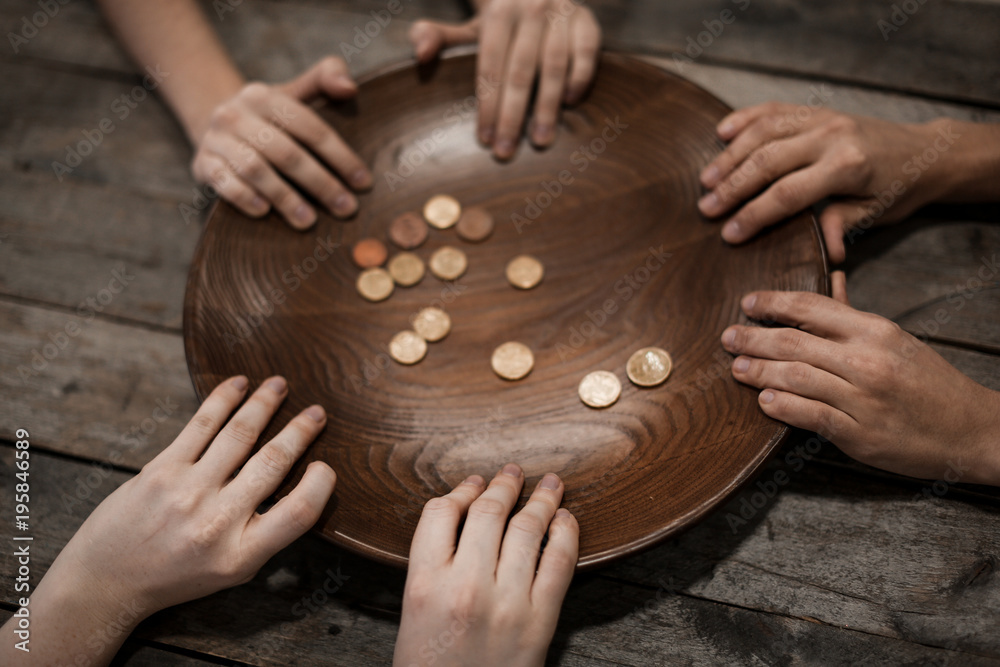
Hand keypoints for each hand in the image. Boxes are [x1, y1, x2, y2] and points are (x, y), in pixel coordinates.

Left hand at [5, 376, 335, 663]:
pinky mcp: (160, 470)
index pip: (299, 512)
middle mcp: (217, 523)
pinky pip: (200, 426)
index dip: (320, 484)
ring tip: (280, 385)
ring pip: (239, 435)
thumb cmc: (175, 575)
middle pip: (272, 463)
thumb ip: (264, 533)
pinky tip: (240, 385)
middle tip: (317, 412)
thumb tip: (301, 487)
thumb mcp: (231, 571)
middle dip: (300, 431)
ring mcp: (187, 493)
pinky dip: (224, 400)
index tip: (325, 465)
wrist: (107, 579)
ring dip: (265, 404)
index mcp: (242, 554)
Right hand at [192, 57, 372, 228]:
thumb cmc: (271, 118)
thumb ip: (326, 78)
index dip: (340, 156)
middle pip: (286, 152)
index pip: (310, 127)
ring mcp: (216, 139)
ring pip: (254, 169)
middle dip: (320, 183)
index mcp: (264, 96)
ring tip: (309, 221)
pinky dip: (244, 197)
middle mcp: (236, 114)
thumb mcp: (295, 92)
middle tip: (345, 208)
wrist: (217, 126)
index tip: (363, 183)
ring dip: (284, 197)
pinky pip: (223, 182)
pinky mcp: (202, 164)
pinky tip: (264, 213)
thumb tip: (349, 87)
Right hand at [393, 464, 578, 666]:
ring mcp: (508, 601)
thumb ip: (432, 569)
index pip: (440, 513)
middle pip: (488, 512)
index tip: (473, 484)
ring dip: (540, 499)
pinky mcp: (540, 620)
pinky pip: (559, 562)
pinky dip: (566, 533)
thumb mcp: (412, 616)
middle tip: (511, 473)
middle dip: (502, 485)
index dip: (461, 491)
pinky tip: (566, 519)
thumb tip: (464, 523)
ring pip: (527, 529)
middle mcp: (466, 585)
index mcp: (424, 583)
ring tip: (549, 484)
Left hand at [409, 0, 600, 158]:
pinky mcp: (587, 18)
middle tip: (507, 152)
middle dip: (513, 115)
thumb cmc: (499, 23)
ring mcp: (561, 12)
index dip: (487, 104)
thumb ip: (437, 37)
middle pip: (520, 71)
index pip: (490, 66)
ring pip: (554, 65)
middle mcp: (531, 9)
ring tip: (540, 140)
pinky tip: (570, 103)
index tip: (485, 139)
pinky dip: (580, 77)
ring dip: (547, 106)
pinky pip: (587, 50)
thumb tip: (420, 53)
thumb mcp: (468, 27)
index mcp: (497, 13)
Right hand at [698, 104, 956, 262]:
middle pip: (767, 161)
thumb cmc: (897, 189)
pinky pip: (774, 109)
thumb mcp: (875, 213)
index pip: (787, 194)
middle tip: (705, 208)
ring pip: (764, 132)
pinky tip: (722, 132)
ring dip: (730, 156)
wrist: (923, 151)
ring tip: (705, 180)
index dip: (753, 215)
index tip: (728, 234)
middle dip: (731, 186)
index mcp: (847, 166)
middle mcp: (831, 136)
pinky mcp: (816, 109)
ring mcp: (822, 117)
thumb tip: (828, 253)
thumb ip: (843, 224)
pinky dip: (745, 119)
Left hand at [721, 279, 999, 483]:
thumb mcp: (896, 339)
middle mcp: (866, 360)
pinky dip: (782, 405)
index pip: (813, 307)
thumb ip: (854, 313)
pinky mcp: (859, 433)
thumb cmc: (928, 383)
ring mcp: (862, 398)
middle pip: (795, 342)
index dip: (774, 303)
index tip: (748, 303)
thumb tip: (829, 278)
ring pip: (796, 377)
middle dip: (754, 337)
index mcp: (875, 331)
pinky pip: (809, 414)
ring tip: (736, 367)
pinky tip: (763, 400)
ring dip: (759, 371)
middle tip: (727, 337)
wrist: (971, 430)